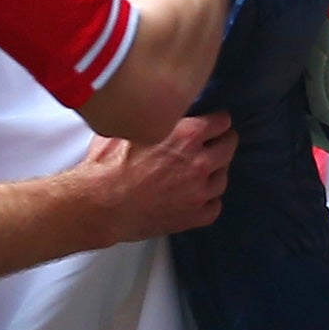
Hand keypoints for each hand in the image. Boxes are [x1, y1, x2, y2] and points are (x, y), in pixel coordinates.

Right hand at [62, 113, 237, 246]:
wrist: (99, 204)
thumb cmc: (106, 167)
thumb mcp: (128, 128)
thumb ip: (153, 120)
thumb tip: (155, 112)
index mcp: (186, 135)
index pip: (222, 122)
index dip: (216, 121)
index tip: (212, 124)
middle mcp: (199, 162)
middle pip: (229, 146)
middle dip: (221, 142)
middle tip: (211, 144)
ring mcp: (198, 192)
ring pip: (223, 177)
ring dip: (214, 172)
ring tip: (199, 172)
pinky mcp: (192, 216)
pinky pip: (214, 206)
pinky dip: (207, 201)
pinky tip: (195, 196)